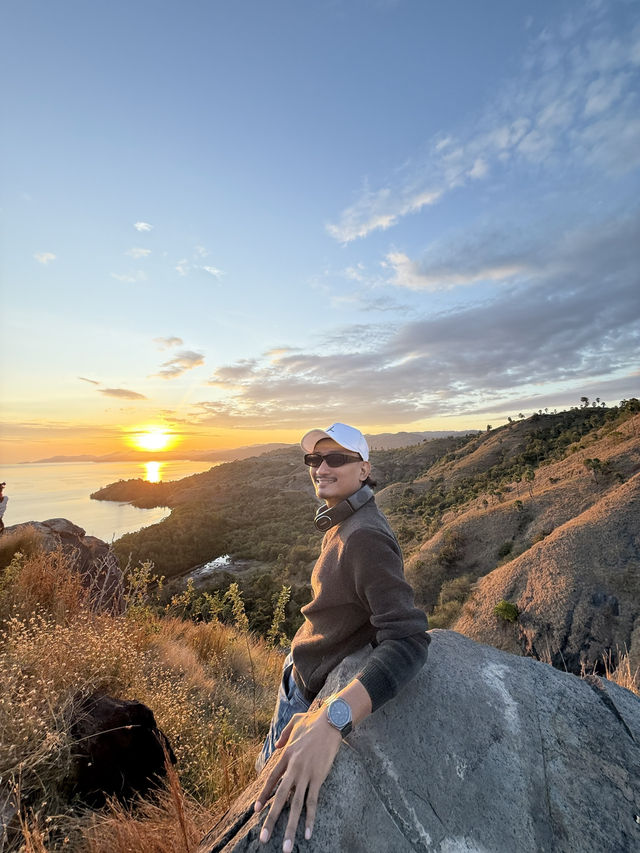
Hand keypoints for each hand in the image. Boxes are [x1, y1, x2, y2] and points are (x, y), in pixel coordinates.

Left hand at [254, 705, 342, 850]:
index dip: (263, 795)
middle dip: (271, 820)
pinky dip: (310, 819)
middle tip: (263, 839)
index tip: (256, 811)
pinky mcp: (319, 777)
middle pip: (279, 798)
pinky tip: (308, 833)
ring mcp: (306, 774)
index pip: (271, 780)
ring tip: (286, 846)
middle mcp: (293, 767)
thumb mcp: (294, 723)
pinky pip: (313, 802)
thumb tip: (277, 744)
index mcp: (286, 755)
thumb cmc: (313, 721)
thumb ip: (283, 735)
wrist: (331, 721)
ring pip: (296, 805)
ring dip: (290, 827)